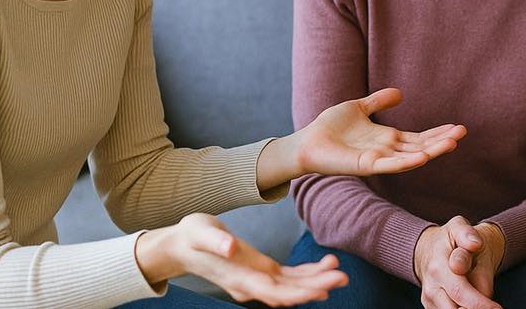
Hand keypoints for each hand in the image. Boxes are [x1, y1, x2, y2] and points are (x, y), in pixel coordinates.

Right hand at [135, 213, 347, 305]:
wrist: (181, 246)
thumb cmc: (190, 235)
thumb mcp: (199, 231)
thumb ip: (215, 240)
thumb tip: (230, 247)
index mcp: (238, 277)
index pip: (274, 291)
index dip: (301, 292)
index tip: (324, 286)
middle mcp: (250, 284)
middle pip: (288, 293)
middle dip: (317, 287)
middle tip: (344, 277)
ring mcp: (256, 280)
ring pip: (291, 287)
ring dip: (316, 282)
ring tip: (341, 273)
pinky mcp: (260, 271)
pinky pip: (287, 278)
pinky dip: (306, 275)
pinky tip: (325, 269)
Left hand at [257, 87, 466, 188]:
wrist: (307, 141)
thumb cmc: (330, 127)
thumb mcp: (358, 108)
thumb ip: (378, 101)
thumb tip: (400, 94)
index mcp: (387, 139)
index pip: (419, 137)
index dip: (437, 133)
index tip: (457, 127)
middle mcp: (386, 151)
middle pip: (421, 146)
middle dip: (441, 140)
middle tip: (463, 132)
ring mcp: (378, 159)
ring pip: (411, 157)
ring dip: (432, 150)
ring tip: (452, 143)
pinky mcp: (366, 166)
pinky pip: (390, 165)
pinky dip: (407, 161)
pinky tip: (423, 156)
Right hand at [414, 216, 501, 308]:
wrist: (427, 249)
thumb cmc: (447, 240)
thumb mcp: (457, 227)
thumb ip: (466, 233)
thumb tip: (474, 243)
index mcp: (439, 266)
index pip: (460, 291)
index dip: (480, 303)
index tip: (497, 308)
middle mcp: (432, 286)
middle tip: (495, 308)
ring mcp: (430, 299)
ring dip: (470, 308)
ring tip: (485, 304)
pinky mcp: (431, 307)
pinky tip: (472, 303)